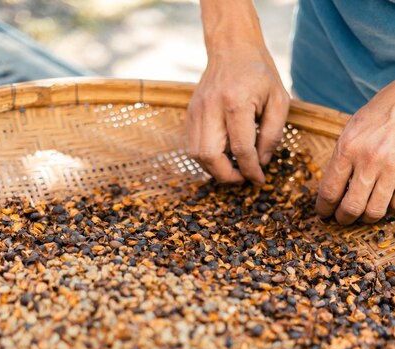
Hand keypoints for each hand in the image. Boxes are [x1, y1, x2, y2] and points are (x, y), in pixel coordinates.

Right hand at [187, 44, 289, 183]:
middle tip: (243, 178)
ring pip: (197, 155)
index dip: (251, 170)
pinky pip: (193, 146)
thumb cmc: (260, 74)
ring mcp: (196, 111)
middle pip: (211, 157)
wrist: (232, 47)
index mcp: (236, 102)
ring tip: (233, 169)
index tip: (260, 180)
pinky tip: (223, 156)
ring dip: (215, 170)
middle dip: (228, 176)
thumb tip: (261, 162)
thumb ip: (273, 134)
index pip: (241, 149)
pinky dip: (207, 159)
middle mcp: (211, 108)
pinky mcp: (190, 114)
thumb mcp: (279, 101)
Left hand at [316, 82, 394, 224]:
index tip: (323, 214)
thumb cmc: (376, 116)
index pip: (329, 192)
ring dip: (366, 218)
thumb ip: (341, 162)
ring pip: (374, 210)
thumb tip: (332, 193)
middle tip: (342, 219)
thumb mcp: (350, 133)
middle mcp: (369, 159)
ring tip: (362, 214)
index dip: (324, 209)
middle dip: (343, 219)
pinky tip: (382, 201)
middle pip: (351, 207)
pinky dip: (388, 206)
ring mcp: (391, 167)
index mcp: (348, 148)